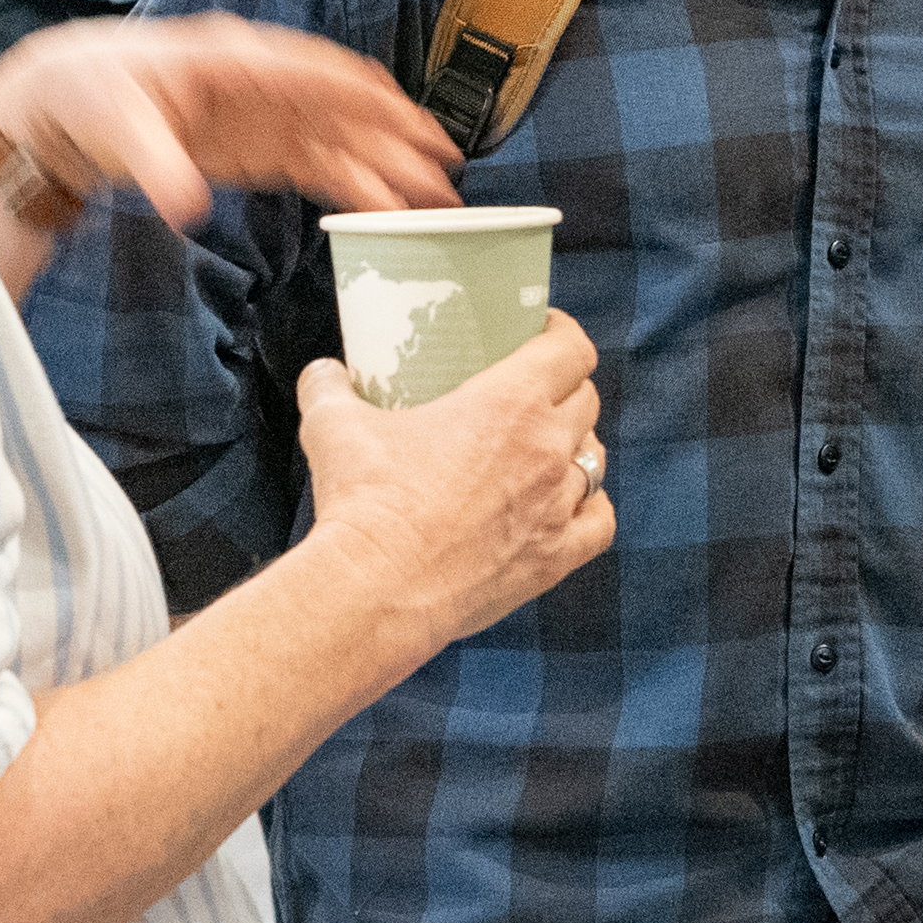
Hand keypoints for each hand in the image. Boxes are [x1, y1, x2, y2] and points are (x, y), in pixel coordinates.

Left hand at [0, 15, 455, 230]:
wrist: (58, 104)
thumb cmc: (88, 94)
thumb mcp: (116, 128)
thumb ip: (156, 166)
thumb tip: (188, 208)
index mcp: (237, 60)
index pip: (318, 75)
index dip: (369, 102)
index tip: (415, 125)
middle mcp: (262, 84)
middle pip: (343, 111)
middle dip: (395, 141)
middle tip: (445, 175)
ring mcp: (262, 117)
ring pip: (338, 141)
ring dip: (383, 167)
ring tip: (432, 200)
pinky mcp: (254, 147)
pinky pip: (315, 164)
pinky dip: (351, 183)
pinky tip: (384, 208)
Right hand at [297, 317, 611, 646]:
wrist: (376, 590)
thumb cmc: (363, 502)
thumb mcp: (334, 426)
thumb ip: (329, 387)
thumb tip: (323, 373)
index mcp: (510, 402)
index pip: (570, 349)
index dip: (561, 334)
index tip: (543, 332)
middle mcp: (547, 449)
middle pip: (585, 401)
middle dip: (566, 389)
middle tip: (534, 392)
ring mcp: (556, 506)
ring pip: (594, 460)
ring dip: (576, 448)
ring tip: (549, 450)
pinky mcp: (554, 559)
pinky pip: (599, 524)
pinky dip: (590, 509)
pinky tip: (569, 506)